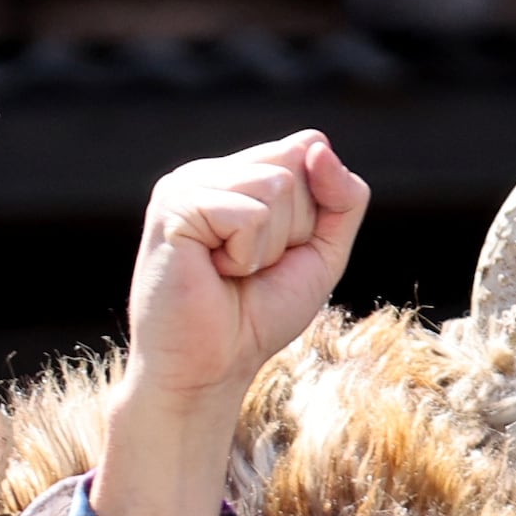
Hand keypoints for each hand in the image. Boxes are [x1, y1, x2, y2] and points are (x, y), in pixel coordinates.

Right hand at [99, 135, 367, 515]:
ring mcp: (187, 184)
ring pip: (274, 187)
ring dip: (267, 247)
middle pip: (294, 167)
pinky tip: (213, 273)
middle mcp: (209, 171)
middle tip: (249, 269)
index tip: (278, 253)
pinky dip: (245, 256)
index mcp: (238, 174)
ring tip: (230, 271)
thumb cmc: (257, 316)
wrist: (208, 370)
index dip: (312, 210)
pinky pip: (247, 215)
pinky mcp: (173, 208)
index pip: (306, 149)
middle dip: (292, 231)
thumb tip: (319, 145)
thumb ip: (341, 199)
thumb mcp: (320, 254)